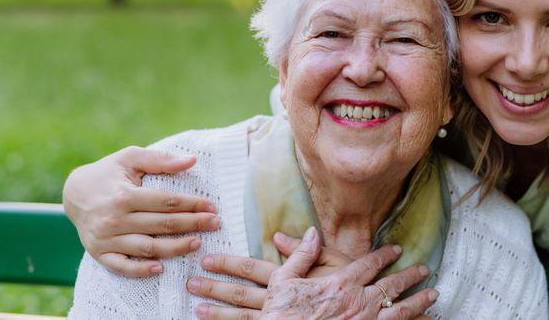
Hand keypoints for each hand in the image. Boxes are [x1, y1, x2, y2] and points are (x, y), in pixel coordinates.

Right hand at [62, 146, 220, 276]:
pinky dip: (140, 270)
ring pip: (147, 247)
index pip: (166, 202)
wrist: (73, 192)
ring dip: (175, 248)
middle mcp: (114, 219)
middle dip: (192, 224)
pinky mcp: (99, 253)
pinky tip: (161, 268)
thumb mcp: (131, 158)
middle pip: (161, 225)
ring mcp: (106, 239)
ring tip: (197, 243)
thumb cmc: (108, 172)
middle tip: (215, 223)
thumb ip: (161, 159)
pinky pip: (121, 266)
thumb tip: (191, 160)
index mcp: (124, 195)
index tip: (211, 206)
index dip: (191, 204)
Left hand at [185, 231, 351, 309]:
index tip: (208, 260)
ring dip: (217, 312)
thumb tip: (279, 236)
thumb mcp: (332, 263)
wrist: (356, 313)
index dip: (228, 264)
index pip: (251, 268)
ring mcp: (276, 319)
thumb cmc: (345, 288)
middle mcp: (277, 301)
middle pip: (239, 294)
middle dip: (214, 288)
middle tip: (192, 283)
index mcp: (287, 280)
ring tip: (196, 308)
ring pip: (241, 317)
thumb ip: (304, 252)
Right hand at [263, 227, 436, 318]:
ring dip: (418, 302)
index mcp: (340, 285)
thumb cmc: (279, 317)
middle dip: (410, 276)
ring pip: (399, 312)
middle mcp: (358, 304)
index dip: (385, 255)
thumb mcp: (282, 282)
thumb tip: (310, 232)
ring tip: (433, 295)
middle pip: (391, 286)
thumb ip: (300, 255)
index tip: (397, 250)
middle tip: (423, 269)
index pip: (369, 264)